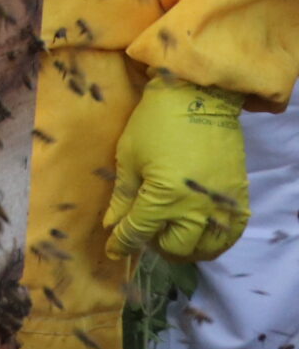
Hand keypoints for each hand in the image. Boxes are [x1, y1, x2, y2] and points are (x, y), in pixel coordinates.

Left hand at [105, 77, 250, 261]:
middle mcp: (194, 208)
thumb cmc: (154, 124)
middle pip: (173, 247)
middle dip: (154, 244)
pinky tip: (200, 236)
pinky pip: (229, 236)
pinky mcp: (237, 199)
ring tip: (171, 237)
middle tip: (145, 233)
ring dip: (184, 249)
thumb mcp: (129, 157)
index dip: (122, 243)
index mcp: (163, 197)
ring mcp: (219, 206)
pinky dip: (214, 243)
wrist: (198, 99)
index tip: (113, 249)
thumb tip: (112, 224)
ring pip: (204, 249)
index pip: (138, 232)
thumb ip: (123, 195)